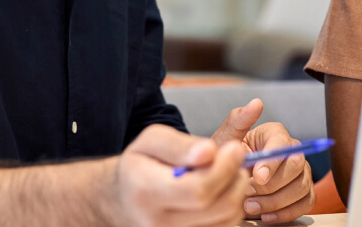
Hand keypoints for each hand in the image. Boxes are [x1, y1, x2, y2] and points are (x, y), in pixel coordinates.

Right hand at [106, 124, 252, 226]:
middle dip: (235, 178)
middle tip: (235, 158)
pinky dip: (230, 207)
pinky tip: (219, 191)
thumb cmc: (139, 167)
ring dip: (236, 192)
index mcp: (145, 192)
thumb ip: (179, 145)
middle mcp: (159, 223)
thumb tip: (209, 152)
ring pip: (228, 219)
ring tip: (225, 173)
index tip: (234, 148)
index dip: (224, 168)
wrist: (125, 200)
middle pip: (220, 206)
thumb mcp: (150, 141)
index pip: (198, 189)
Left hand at [210, 98, 315, 222]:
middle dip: (272, 185)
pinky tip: (265, 216)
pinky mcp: (303, 192)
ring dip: (275, 202)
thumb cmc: (226, 158)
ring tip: (250, 207)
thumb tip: (256, 103)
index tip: (256, 176)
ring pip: (301, 187)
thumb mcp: (225, 139)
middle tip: (248, 195)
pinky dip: (286, 213)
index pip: (282, 144)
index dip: (271, 162)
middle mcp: (293, 151)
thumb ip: (238, 121)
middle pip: (296, 166)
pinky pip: (305, 204)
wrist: (225, 179)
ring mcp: (301, 173)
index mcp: (275, 134)